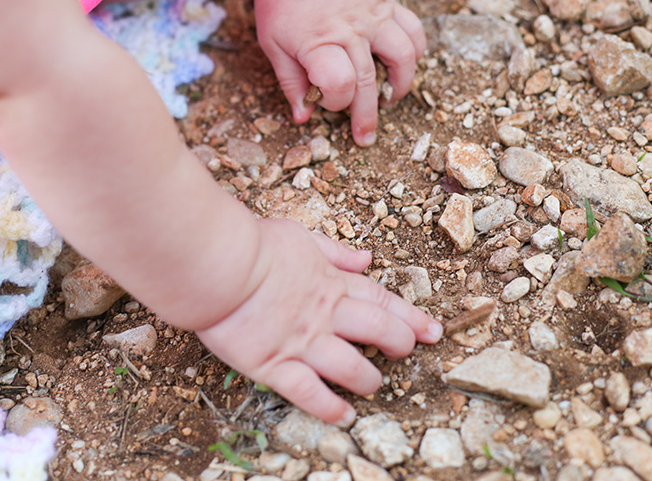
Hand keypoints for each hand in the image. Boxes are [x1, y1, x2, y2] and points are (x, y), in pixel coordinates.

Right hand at [195, 218, 441, 424]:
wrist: (219, 264)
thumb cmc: (253, 246)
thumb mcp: (299, 237)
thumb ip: (334, 251)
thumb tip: (366, 260)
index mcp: (330, 282)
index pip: (381, 300)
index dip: (410, 316)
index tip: (432, 330)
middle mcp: (324, 314)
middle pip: (377, 330)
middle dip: (399, 343)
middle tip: (406, 352)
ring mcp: (302, 342)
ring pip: (350, 367)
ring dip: (368, 379)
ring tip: (373, 386)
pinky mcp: (275, 364)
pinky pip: (309, 392)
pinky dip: (329, 407)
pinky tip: (343, 415)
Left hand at [254, 0, 425, 146]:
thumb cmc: (283, 3)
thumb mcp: (272, 44)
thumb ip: (290, 82)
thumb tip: (303, 117)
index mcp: (318, 41)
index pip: (339, 84)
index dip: (336, 103)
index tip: (328, 105)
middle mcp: (351, 30)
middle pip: (368, 81)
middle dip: (367, 116)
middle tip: (365, 137)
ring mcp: (374, 16)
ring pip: (403, 57)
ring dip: (400, 86)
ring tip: (389, 100)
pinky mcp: (388, 4)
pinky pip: (413, 30)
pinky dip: (416, 51)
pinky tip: (403, 65)